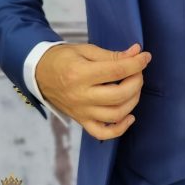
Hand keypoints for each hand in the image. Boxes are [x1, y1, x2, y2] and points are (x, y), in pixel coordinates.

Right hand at [35, 41, 151, 139]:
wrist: (39, 74)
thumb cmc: (64, 59)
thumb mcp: (86, 50)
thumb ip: (112, 55)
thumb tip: (136, 52)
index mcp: (80, 74)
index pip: (116, 71)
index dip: (136, 63)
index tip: (145, 56)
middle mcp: (81, 96)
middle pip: (119, 95)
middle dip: (136, 81)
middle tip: (138, 72)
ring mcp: (81, 111)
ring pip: (115, 114)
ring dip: (132, 101)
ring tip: (133, 88)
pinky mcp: (81, 121)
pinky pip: (102, 133)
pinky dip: (120, 128)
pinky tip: (129, 116)